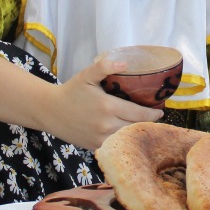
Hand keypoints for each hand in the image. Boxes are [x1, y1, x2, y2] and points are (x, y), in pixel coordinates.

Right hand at [44, 57, 163, 150]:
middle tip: (154, 119)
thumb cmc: (71, 91)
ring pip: (126, 138)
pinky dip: (123, 141)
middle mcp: (106, 125)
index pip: (139, 114)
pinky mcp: (94, 147)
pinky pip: (114, 146)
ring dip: (136, 133)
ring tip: (144, 126)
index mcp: (108, 107)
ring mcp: (100, 138)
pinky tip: (127, 135)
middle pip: (136, 127)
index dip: (152, 114)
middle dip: (147, 124)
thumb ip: (105, 67)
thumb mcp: (87, 75)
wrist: (50, 111)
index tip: (160, 111)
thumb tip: (125, 63)